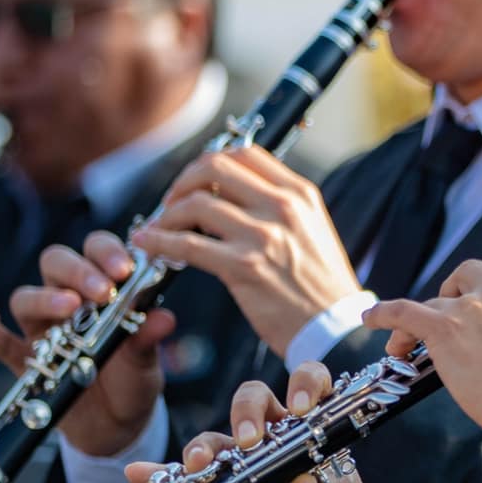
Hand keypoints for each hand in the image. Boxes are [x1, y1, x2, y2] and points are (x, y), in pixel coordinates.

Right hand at [0, 231, 175, 457]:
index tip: (124, 270)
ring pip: (25, 298)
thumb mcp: (145, 360)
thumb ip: (147, 337)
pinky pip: (0, 343)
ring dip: (44, 298)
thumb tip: (164, 317)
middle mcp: (68, 302)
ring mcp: (42, 331)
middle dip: (77, 271)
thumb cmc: (133, 380)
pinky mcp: (25, 363)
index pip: (96, 251)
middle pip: (55, 264)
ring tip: (69, 307)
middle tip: (102, 291)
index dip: (107, 252)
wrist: (117, 425)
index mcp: (102, 291)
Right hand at [127, 373, 367, 482]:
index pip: (307, 381)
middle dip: (245, 412)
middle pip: (250, 400)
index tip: (299, 407)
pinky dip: (158, 473)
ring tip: (198, 464)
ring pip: (214, 437)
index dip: (303, 384)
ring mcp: (241, 457)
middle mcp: (271, 430)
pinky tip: (138, 473)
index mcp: (308, 421)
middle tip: (248, 440)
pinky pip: (181, 476)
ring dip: (201, 446)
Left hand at [131, 144, 358, 360]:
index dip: (211, 162)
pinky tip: (148, 244)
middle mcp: (283, 207)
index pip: (245, 153)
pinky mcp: (244, 266)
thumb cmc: (321, 286)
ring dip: (166, 215)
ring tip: (159, 229)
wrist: (334, 329)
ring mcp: (264, 235)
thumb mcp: (312, 230)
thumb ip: (278, 207)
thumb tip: (230, 195)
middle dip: (183, 182)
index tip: (197, 182)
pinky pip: (187, 245)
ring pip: (195, 203)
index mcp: (300, 194)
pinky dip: (159, 241)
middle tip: (172, 202)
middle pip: (214, 167)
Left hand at [362, 259, 481, 434]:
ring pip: (437, 298)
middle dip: (455, 294)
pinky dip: (384, 314)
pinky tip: (372, 319)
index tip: (480, 296)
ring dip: (425, 316)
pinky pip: (404, 311)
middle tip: (451, 319)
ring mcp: (471, 305)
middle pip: (468, 273)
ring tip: (411, 340)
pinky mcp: (444, 327)